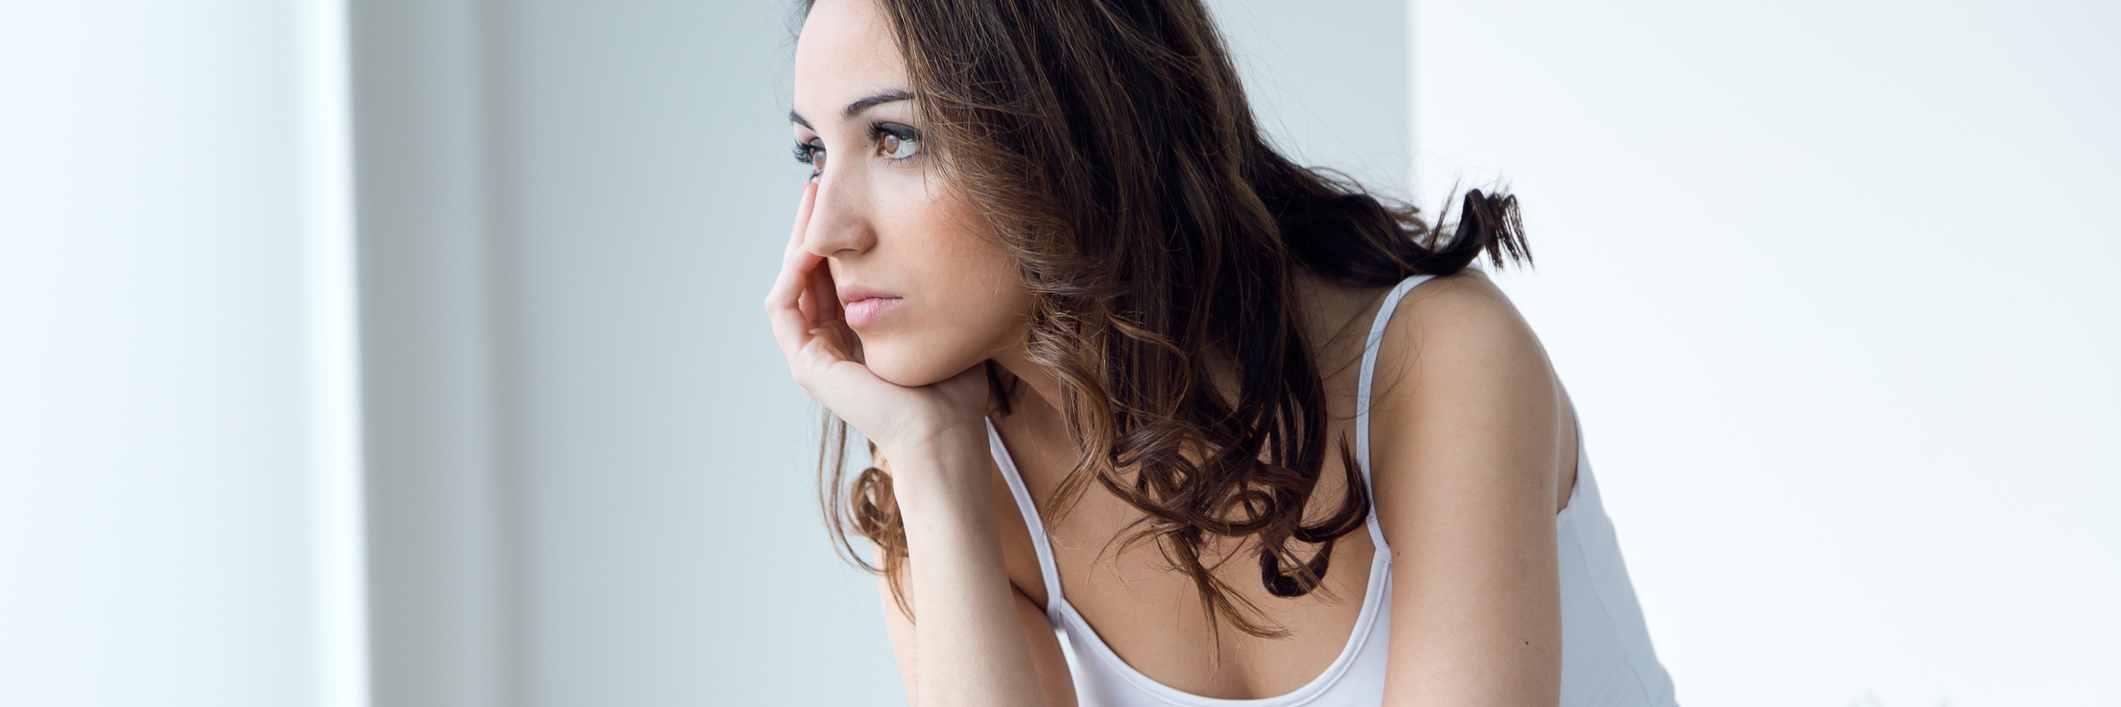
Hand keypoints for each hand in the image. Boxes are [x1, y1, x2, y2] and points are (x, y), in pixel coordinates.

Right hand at [764, 182, 989, 466]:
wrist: (946, 431)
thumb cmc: (953, 388)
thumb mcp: (934, 322)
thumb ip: (921, 290)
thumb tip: (932, 245)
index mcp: (855, 339)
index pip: (831, 277)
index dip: (832, 236)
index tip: (842, 196)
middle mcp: (829, 347)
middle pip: (805, 275)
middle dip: (809, 229)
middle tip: (816, 185)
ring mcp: (813, 358)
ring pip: (791, 285)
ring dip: (796, 242)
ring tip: (810, 204)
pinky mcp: (808, 367)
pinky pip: (784, 308)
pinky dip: (792, 275)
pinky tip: (809, 246)